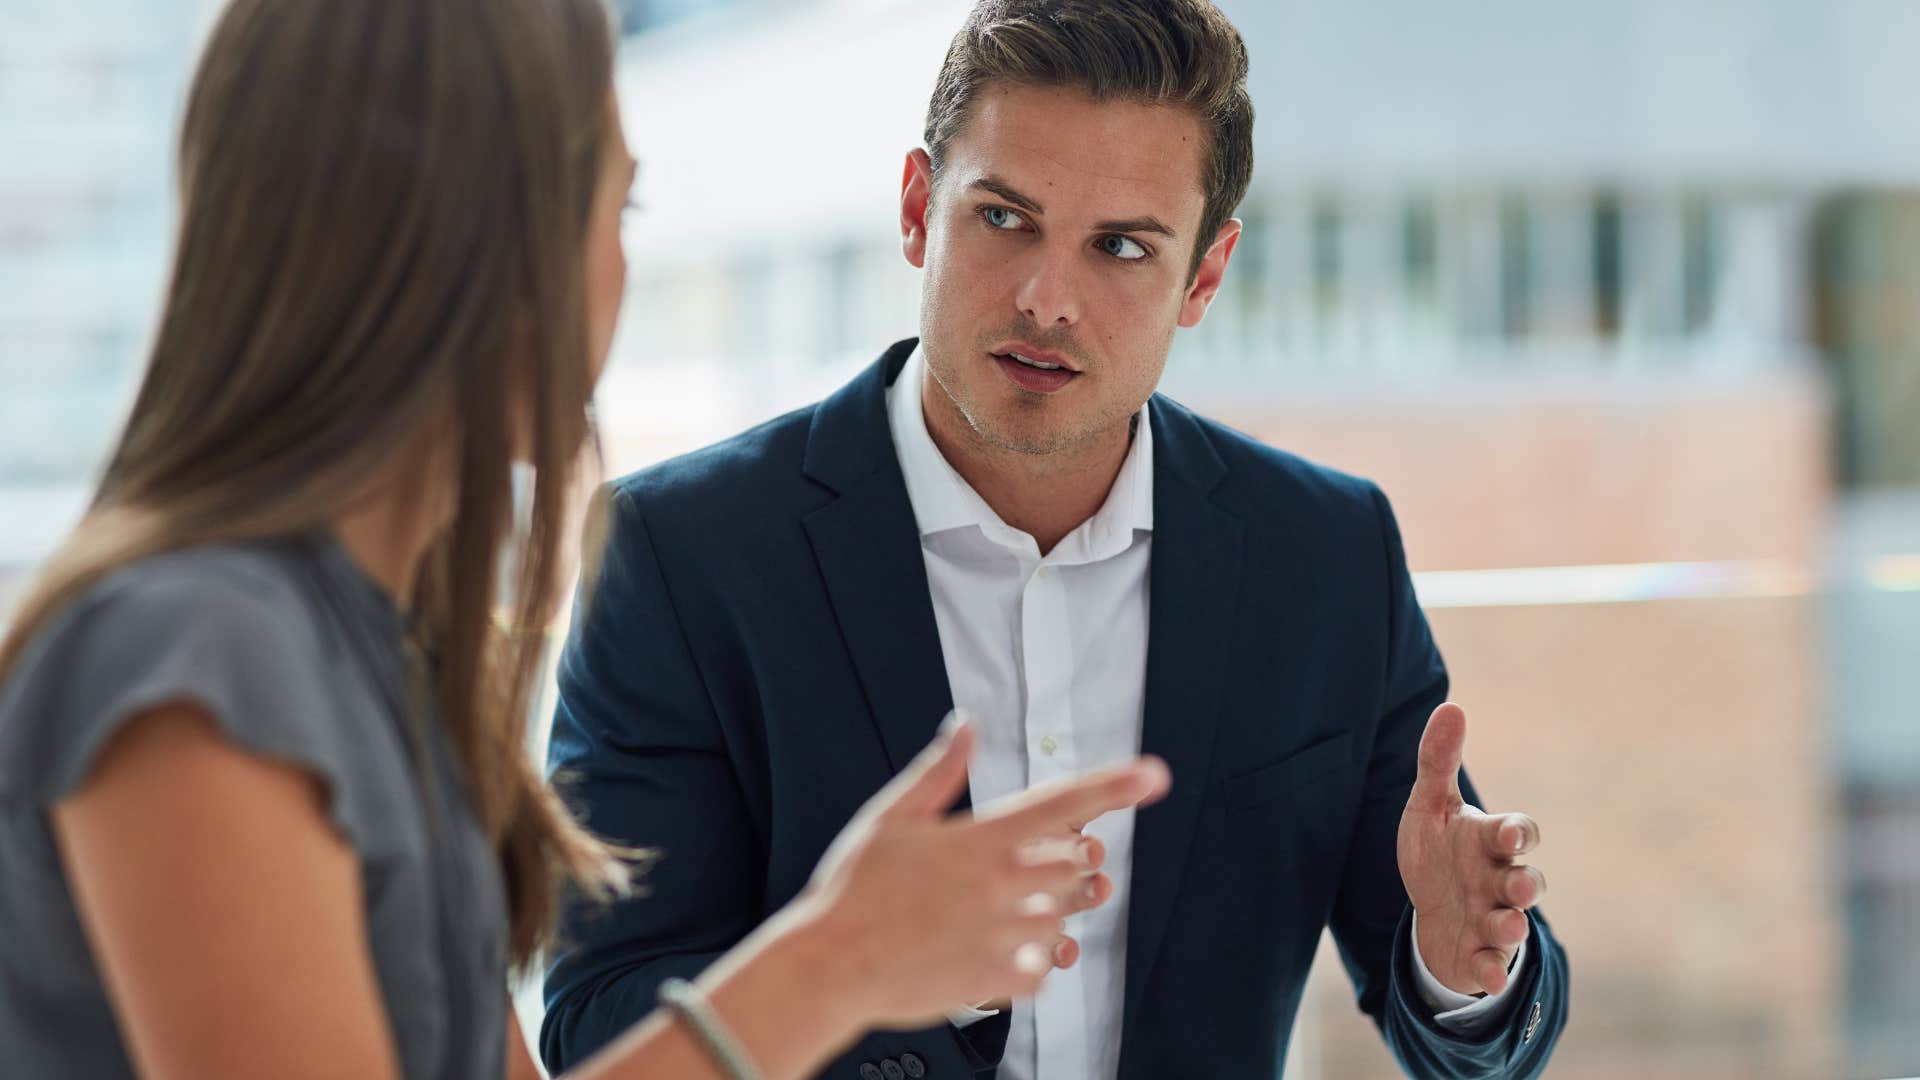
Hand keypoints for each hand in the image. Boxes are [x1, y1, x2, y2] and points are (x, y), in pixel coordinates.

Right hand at [790, 715, 1169, 1029]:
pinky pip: (1044, 970)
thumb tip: (966, 728)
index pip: (1061, 805)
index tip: (1152, 775)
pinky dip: (1036, 960)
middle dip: (1076, 860)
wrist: (829, 965)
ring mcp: (1001, 937)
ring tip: (1023, 907)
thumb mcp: (891, 817)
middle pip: (1077, 866)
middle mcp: (999, 888)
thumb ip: (938, 771)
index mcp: (979, 841)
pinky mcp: (994, 980)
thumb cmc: (853, 890)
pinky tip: (1009, 950)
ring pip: (1064, 919)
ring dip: (1055, 910)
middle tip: (1060, 860)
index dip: (1113, 787)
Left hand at [1396, 703, 1545, 996]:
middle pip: (1525, 883)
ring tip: (1507, 925)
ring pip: (1513, 925)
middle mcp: (1499, 882)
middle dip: (1525, 884)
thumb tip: (1450, 706)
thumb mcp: (1428, 808)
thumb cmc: (1438, 852)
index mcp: (1490, 842)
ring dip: (1512, 927)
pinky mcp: (1480, 956)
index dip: (1519, 832)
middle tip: (1518, 885)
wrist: (1431, 910)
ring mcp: (1493, 920)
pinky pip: (1492, 967)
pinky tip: (1486, 976)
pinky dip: (1492, 972)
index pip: (1518, 832)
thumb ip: (1436, 763)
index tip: (1512, 834)